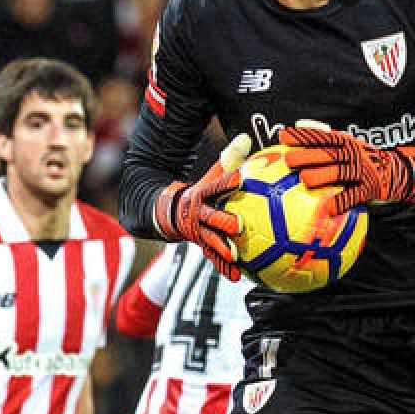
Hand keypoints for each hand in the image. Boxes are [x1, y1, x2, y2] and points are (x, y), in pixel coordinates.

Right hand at [154, 134, 251, 276]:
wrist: (169, 212)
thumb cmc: (199, 191)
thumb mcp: (210, 174)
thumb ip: (229, 158)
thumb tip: (245, 137)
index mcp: (201, 193)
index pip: (215, 185)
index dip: (226, 182)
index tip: (240, 180)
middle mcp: (198, 214)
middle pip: (211, 217)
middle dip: (223, 221)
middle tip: (238, 225)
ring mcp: (198, 232)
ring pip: (210, 240)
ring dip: (221, 248)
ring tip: (233, 255)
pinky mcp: (201, 245)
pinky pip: (213, 257)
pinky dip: (223, 267)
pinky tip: (236, 276)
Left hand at [280, 124, 414, 216]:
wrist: (400, 171)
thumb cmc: (366, 161)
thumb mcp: (351, 146)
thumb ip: (329, 140)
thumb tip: (301, 127)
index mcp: (347, 142)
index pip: (322, 136)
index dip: (303, 135)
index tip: (282, 135)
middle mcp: (354, 154)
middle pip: (328, 154)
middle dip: (308, 156)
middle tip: (288, 160)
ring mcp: (363, 171)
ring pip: (339, 173)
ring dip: (322, 176)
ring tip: (304, 180)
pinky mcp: (371, 188)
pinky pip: (355, 196)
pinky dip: (342, 202)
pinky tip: (329, 209)